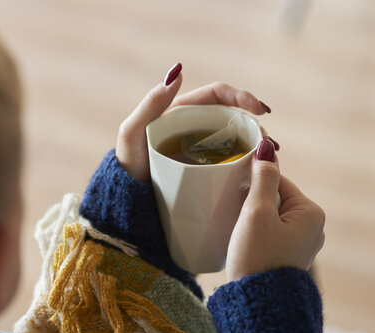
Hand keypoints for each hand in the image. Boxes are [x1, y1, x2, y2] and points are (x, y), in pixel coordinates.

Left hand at [116, 63, 270, 180]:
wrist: (127, 197)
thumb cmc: (127, 162)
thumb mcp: (132, 132)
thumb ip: (152, 103)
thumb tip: (178, 72)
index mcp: (182, 112)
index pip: (218, 95)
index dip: (242, 97)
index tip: (260, 109)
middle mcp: (195, 126)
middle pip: (233, 116)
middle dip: (255, 124)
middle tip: (268, 142)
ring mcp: (201, 148)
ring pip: (236, 138)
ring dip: (255, 143)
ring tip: (268, 157)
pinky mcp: (205, 169)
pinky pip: (230, 161)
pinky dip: (247, 162)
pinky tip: (257, 171)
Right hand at [225, 141, 325, 281]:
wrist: (257, 304)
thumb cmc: (257, 257)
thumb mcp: (257, 212)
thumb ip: (263, 179)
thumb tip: (267, 148)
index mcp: (311, 213)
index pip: (279, 181)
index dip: (254, 184)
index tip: (235, 193)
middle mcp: (313, 229)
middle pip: (276, 200)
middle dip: (253, 204)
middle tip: (236, 216)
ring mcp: (302, 246)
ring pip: (272, 218)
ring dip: (253, 220)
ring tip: (239, 233)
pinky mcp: (288, 259)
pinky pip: (271, 236)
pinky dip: (256, 236)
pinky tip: (245, 245)